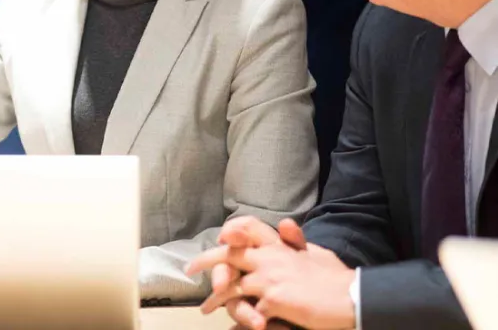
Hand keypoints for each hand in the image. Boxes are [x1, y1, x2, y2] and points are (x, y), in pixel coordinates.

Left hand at [188, 218, 354, 329]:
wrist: (353, 297)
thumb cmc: (337, 278)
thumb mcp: (316, 252)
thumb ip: (296, 241)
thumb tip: (285, 224)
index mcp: (279, 246)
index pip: (246, 231)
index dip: (229, 234)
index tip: (218, 240)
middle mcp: (269, 258)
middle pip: (228, 256)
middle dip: (206, 262)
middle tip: (189, 270)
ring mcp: (269, 279)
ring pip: (232, 286)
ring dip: (217, 298)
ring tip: (206, 308)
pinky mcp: (273, 301)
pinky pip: (249, 311)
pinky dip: (241, 319)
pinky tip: (233, 326)